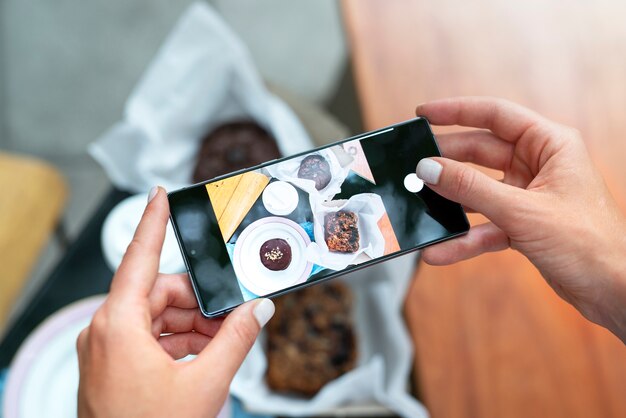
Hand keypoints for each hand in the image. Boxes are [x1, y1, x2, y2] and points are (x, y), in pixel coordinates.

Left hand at [76, 187, 274, 416]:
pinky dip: (178, 342)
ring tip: (220, 346)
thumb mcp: (204, 384)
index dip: (151, 221)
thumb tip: (259, 311)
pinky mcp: (112, 365)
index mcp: (119, 325)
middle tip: (231, 318)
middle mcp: (106, 331)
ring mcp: (107, 349)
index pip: (139, 257)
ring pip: (156, 317)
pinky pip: (149, 338)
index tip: (159, 194)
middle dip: (198, 303)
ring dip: (191, 327)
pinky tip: (202, 357)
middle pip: (159, 293)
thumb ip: (236, 340)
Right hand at [415, 97, 625, 340]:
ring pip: (479, 190)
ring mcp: (529, 195)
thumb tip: (429, 168)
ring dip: (451, 203)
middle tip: (413, 165)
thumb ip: (471, 188)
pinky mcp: (523, 224)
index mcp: (550, 145)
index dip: (456, 112)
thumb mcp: (522, 212)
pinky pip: (485, 224)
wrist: (614, 290)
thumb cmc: (589, 243)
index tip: (423, 114)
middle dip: (446, 162)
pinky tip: (440, 250)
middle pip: (480, 152)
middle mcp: (539, 164)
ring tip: (420, 207)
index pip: (496, 115)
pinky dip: (465, 238)